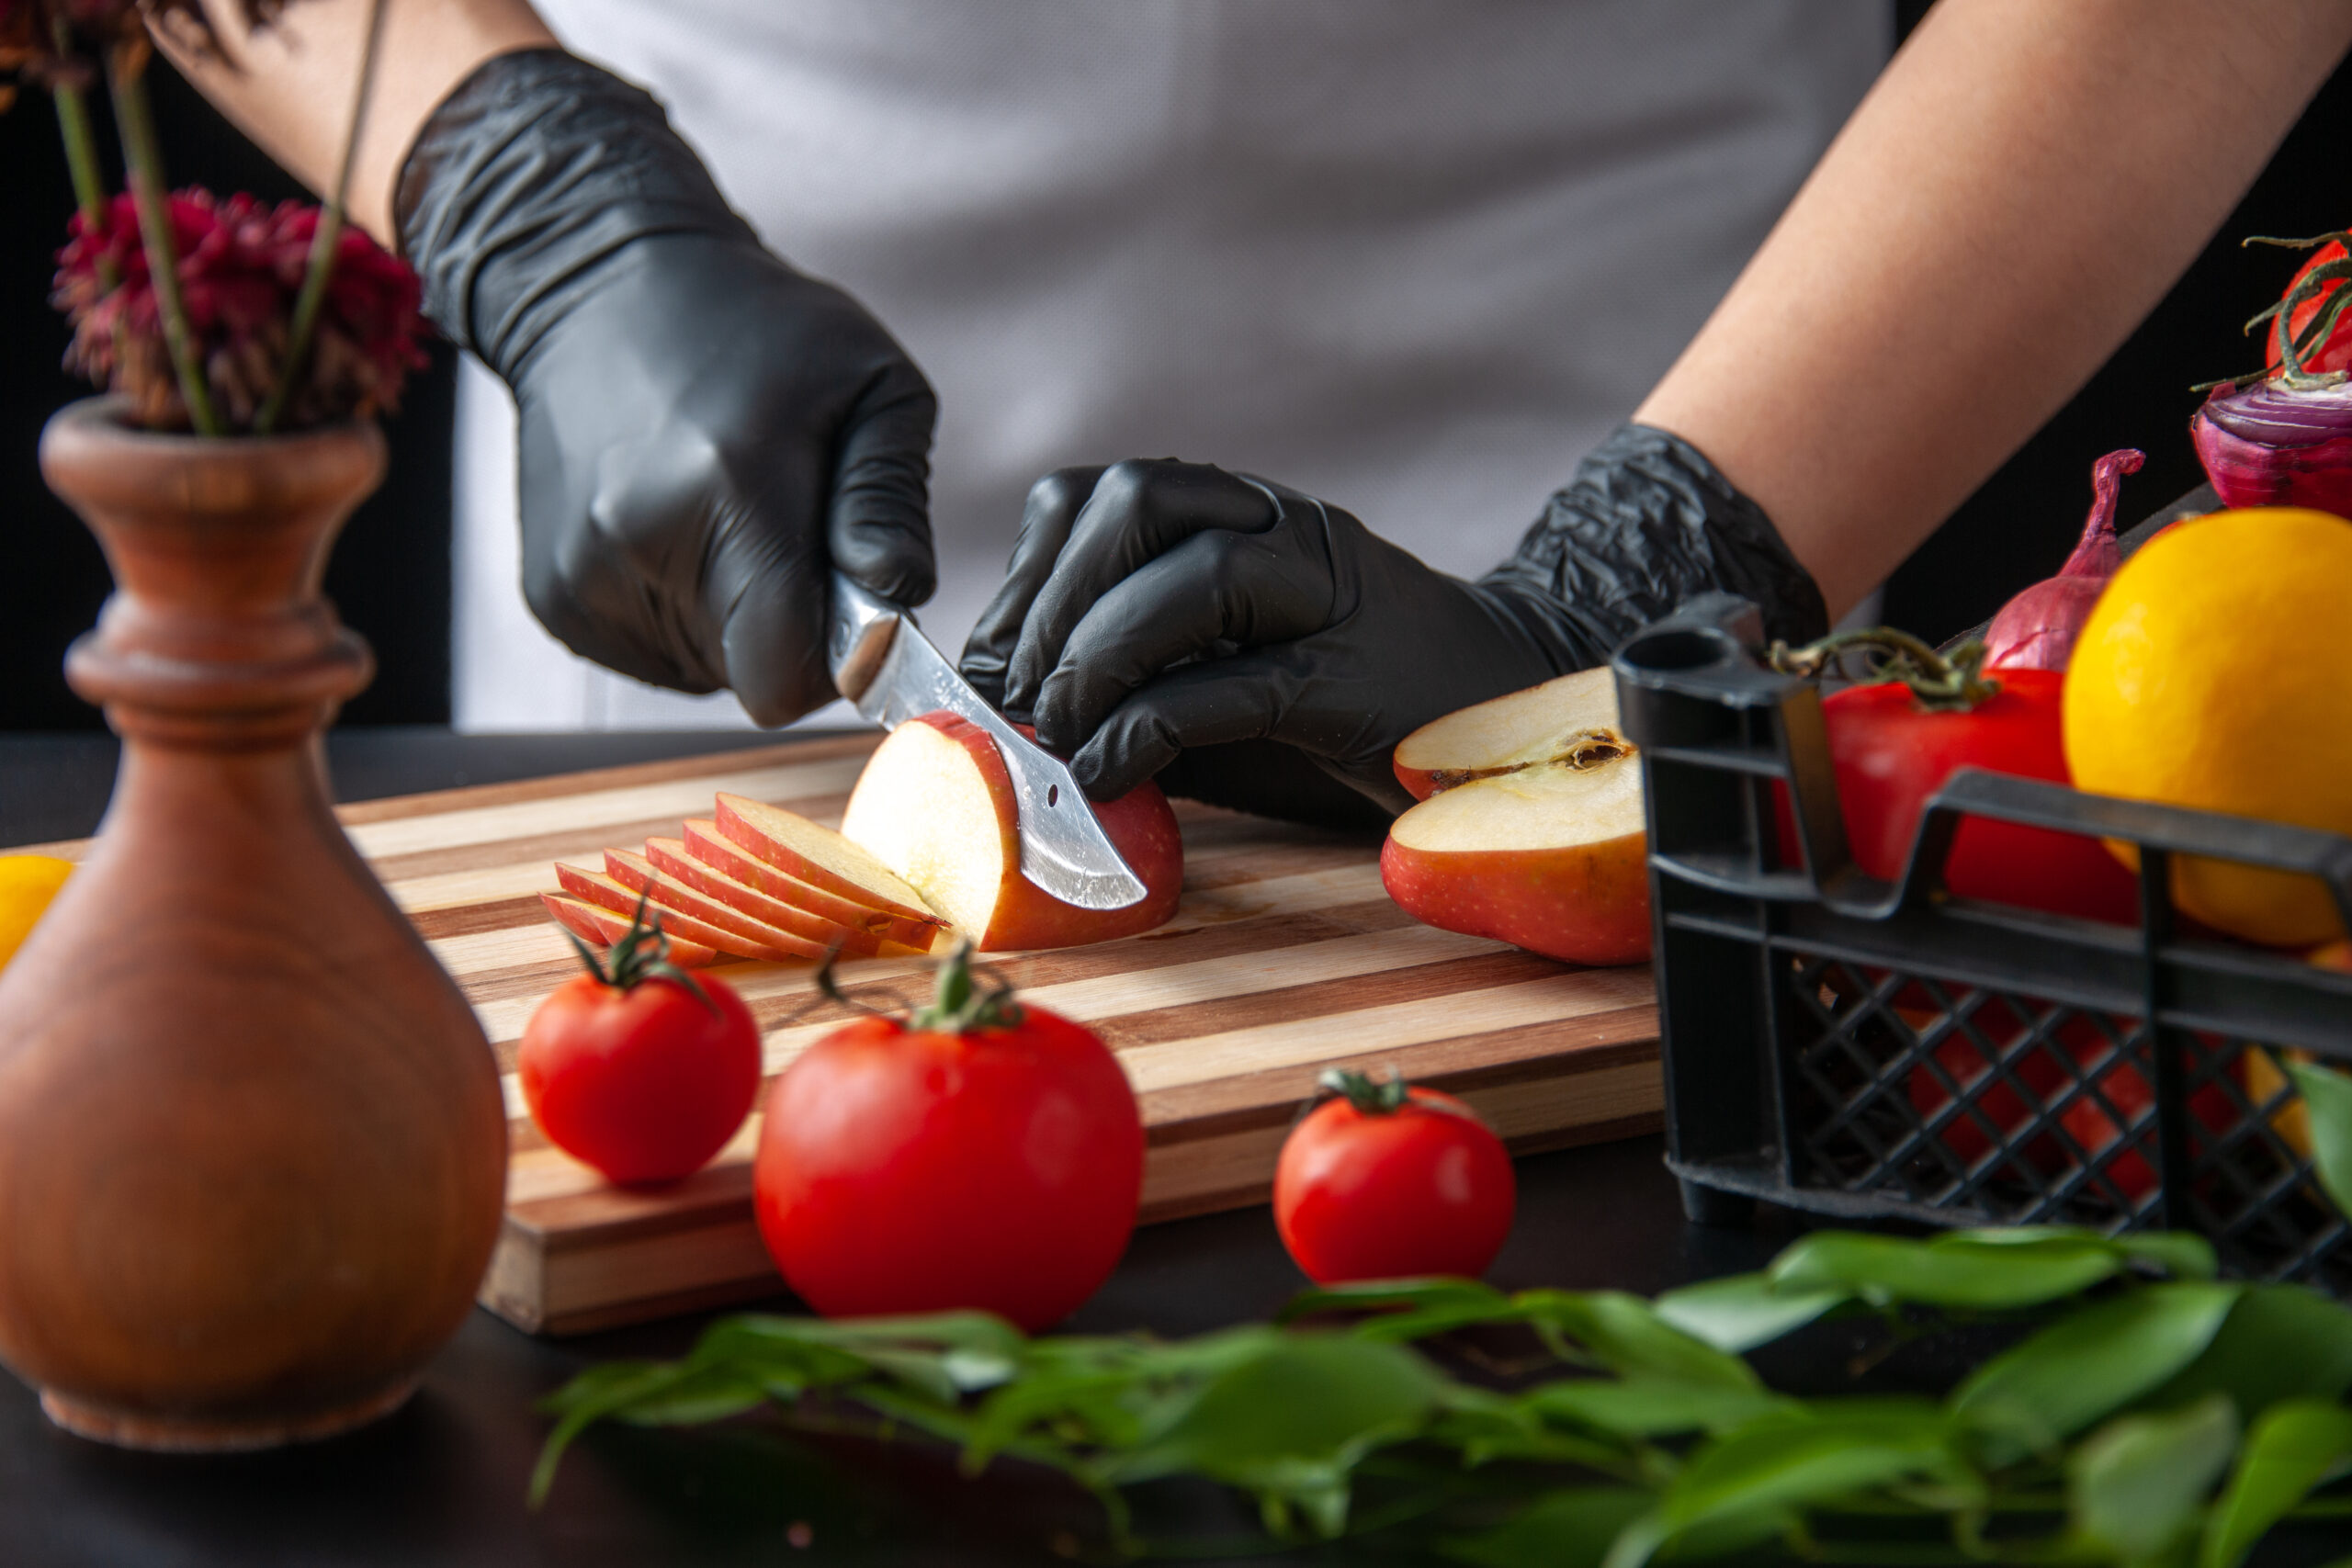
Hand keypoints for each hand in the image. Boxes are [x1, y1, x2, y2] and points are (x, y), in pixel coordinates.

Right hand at [400, 51, 934, 724]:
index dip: (836, 659)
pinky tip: (675, 530)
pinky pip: (652, 657)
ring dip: (734, 620)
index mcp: (729, 488)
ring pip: (703, 671)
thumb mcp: (872, 380)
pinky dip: (681, 614)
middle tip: (786, 536)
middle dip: (791, 628)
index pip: (787, 673)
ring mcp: (581, 575)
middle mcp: (637, 540)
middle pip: (751, 678)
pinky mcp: (552, 597)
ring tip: (722, 518)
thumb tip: (897, 598)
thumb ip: (892, 501)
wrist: (597, 286)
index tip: (847, 601)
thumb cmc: (757, 328)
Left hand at [959, 461, 1558, 823]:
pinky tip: (1109, 775)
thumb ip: (1131, 682)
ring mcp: (1330, 599)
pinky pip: (1241, 685)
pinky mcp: (1358, 680)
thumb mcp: (1216, 683)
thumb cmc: (1341, 714)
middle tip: (1012, 700)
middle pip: (1138, 501)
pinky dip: (1152, 729)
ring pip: (1197, 576)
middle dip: (1052, 603)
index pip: (1099, 494)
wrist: (1500, 731)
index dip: (1027, 572)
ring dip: (1098, 656)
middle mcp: (1282, 533)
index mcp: (1238, 517)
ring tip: (1055, 734)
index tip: (982, 664)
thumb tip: (1008, 722)